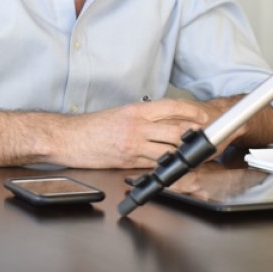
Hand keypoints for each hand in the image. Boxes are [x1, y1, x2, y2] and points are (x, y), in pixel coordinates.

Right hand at [49, 99, 212, 168]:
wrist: (68, 138)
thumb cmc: (92, 126)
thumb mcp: (120, 113)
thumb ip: (143, 117)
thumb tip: (165, 122)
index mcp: (136, 110)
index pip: (171, 106)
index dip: (191, 112)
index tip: (203, 117)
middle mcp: (137, 126)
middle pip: (175, 130)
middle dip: (193, 136)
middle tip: (203, 139)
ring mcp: (134, 144)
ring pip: (168, 149)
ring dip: (181, 153)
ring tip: (191, 154)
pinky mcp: (128, 161)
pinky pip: (153, 164)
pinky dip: (164, 165)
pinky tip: (171, 165)